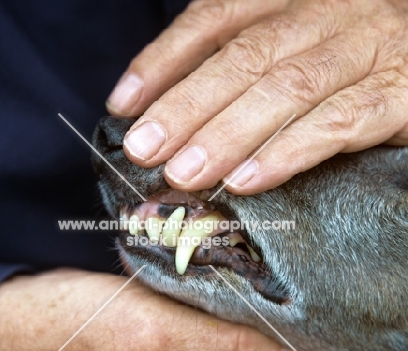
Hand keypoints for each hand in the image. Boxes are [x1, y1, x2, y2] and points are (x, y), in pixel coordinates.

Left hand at [107, 0, 407, 193]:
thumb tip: (175, 113)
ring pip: (286, 89)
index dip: (163, 59)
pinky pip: (338, 123)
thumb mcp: (299, 50)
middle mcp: (331, 13)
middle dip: (186, 106)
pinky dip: (288, 152)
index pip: (216, 17)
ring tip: (183, 174)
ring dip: (227, 135)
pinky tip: (247, 180)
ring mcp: (370, 48)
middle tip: (143, 150)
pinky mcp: (401, 93)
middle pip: (244, 57)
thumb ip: (244, 70)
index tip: (123, 103)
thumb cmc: (356, 64)